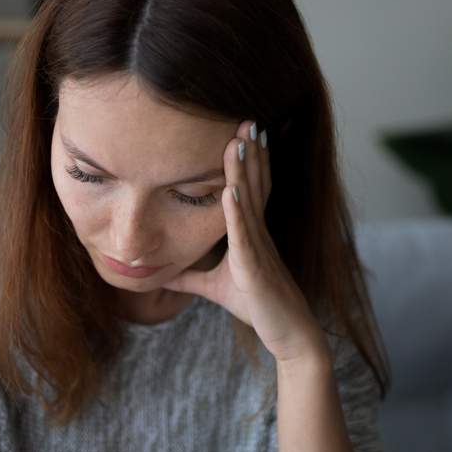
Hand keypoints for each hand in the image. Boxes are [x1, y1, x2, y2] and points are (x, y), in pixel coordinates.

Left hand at [163, 120, 329, 363]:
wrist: (287, 332)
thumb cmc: (256, 306)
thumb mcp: (213, 287)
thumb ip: (189, 277)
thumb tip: (164, 274)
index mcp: (250, 233)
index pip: (248, 189)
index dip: (247, 161)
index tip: (239, 133)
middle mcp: (257, 233)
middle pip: (254, 184)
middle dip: (250, 152)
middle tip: (245, 119)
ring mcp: (258, 247)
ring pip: (250, 201)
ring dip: (244, 171)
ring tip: (239, 140)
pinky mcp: (255, 266)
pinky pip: (244, 234)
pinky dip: (237, 211)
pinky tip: (231, 190)